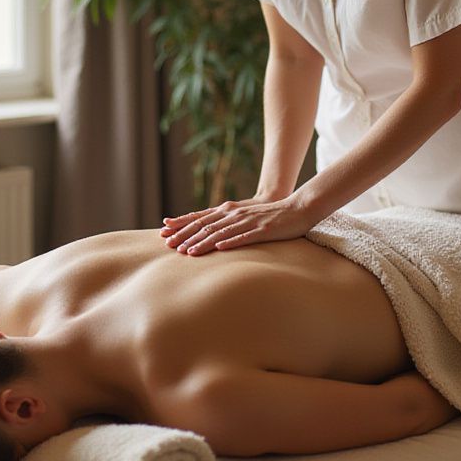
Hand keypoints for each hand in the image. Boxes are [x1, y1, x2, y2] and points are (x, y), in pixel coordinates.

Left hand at [160, 194, 314, 254]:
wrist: (297, 208)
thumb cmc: (268, 215)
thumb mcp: (243, 216)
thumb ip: (226, 222)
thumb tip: (206, 232)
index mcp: (229, 211)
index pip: (200, 217)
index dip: (181, 224)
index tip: (164, 231)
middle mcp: (235, 214)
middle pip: (206, 225)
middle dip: (186, 235)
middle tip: (169, 245)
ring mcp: (248, 222)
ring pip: (221, 232)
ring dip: (203, 242)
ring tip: (189, 252)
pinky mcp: (262, 230)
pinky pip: (244, 237)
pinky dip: (231, 242)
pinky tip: (220, 248)